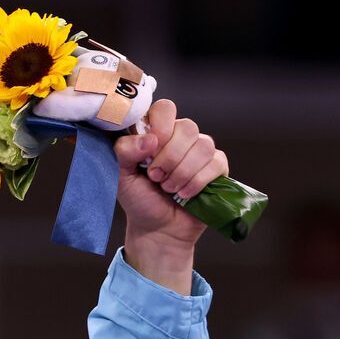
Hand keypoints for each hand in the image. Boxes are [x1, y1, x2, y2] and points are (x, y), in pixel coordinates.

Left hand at [115, 98, 227, 287]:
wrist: (158, 230)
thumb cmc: (139, 200)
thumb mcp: (121, 176)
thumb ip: (125, 152)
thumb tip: (150, 139)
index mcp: (158, 131)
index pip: (165, 108)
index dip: (160, 127)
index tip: (150, 152)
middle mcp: (181, 137)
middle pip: (188, 128)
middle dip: (169, 158)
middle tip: (156, 177)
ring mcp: (201, 151)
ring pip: (203, 146)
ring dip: (182, 173)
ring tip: (169, 189)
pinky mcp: (217, 168)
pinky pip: (216, 164)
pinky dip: (197, 182)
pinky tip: (185, 194)